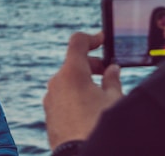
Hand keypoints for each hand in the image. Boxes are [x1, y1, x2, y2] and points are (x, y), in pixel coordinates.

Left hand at [43, 32, 122, 148]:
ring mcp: (50, 99)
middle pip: (73, 63)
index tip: (103, 40)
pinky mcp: (49, 115)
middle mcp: (56, 82)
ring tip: (102, 95)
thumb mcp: (115, 100)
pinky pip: (62, 98)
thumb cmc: (100, 127)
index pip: (77, 42)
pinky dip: (75, 96)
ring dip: (83, 82)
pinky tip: (90, 110)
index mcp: (72, 72)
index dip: (92, 38)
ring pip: (67, 81)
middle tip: (110, 72)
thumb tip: (112, 69)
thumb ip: (113, 80)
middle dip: (92, 64)